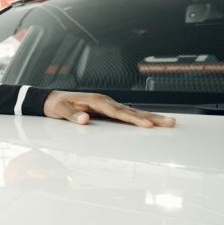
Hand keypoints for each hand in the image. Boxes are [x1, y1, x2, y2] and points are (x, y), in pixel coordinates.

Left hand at [43, 91, 175, 127]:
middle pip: (132, 111)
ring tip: (170, 122)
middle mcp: (106, 102)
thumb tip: (85, 120)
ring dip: (152, 118)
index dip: (134, 119)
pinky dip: (141, 118)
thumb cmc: (58, 105)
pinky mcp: (108, 110)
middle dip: (152, 118)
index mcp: (97, 101)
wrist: (52, 99)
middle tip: (171, 123)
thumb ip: (73, 116)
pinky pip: (128, 114)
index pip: (119, 113)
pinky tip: (152, 122)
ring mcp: (108, 105)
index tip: (148, 125)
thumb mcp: (61, 111)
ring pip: (133, 112)